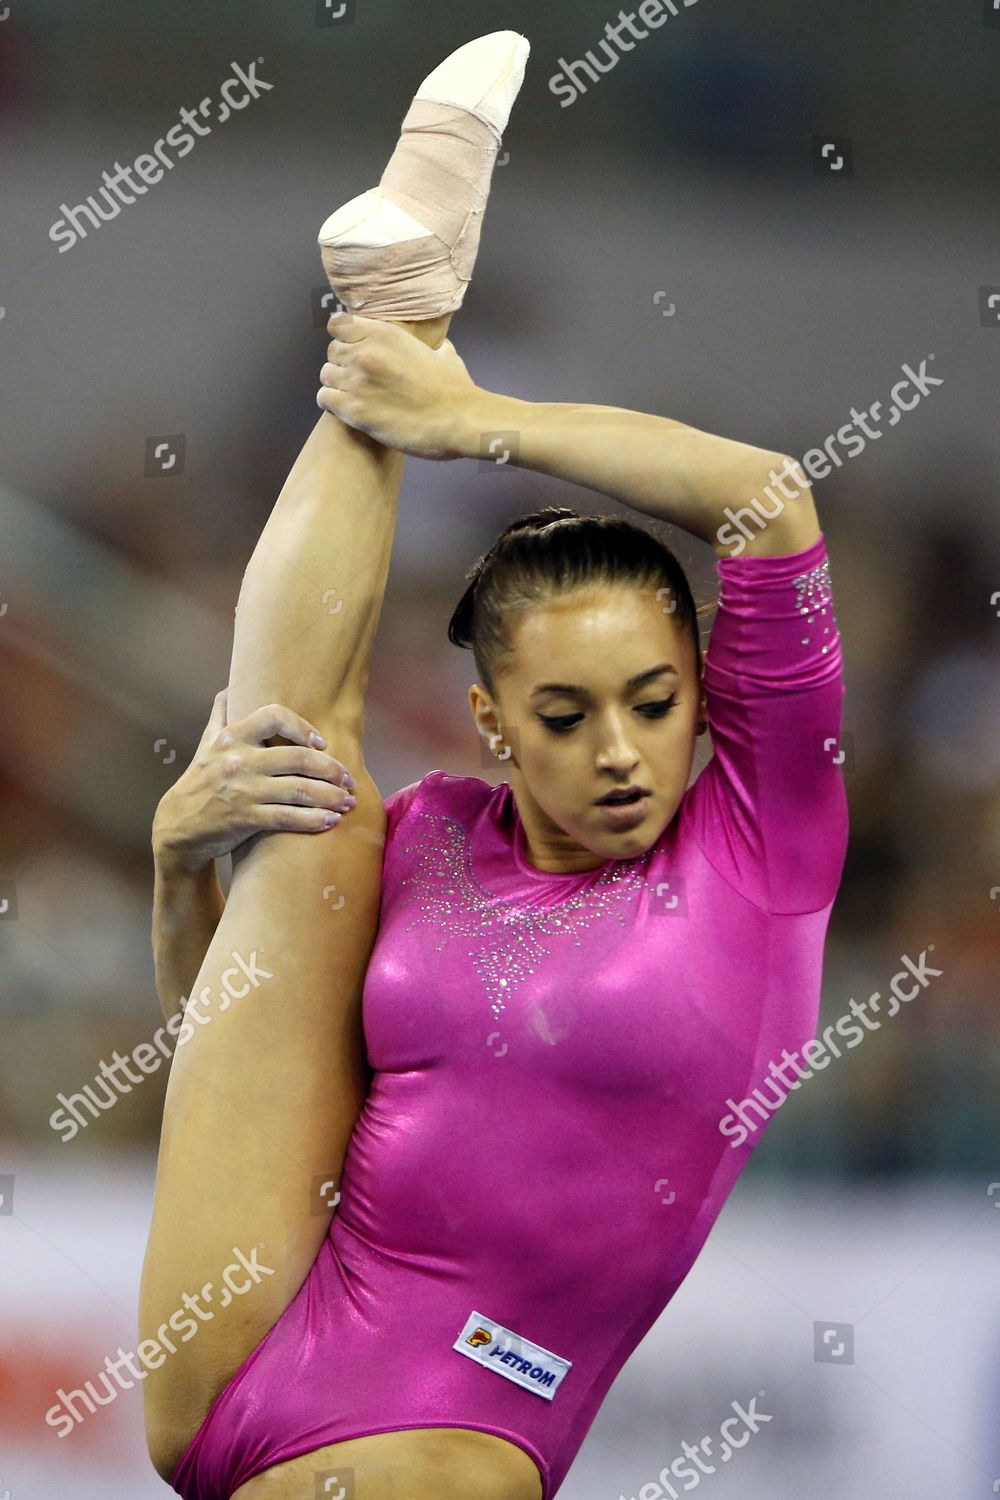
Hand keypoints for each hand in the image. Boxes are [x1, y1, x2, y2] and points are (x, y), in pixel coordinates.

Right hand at [152, 691, 357, 874]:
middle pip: (298, 758)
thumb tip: (231, 688)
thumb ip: (222, 716)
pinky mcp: (245, 819)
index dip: (303, 726)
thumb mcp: (206, 744)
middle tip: (349, 778)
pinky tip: (331, 821)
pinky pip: (288, 818)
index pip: (274, 716)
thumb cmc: (200, 781)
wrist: (177, 827)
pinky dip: (314, 820)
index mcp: (231, 738)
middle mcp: (238, 761)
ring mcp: (242, 790)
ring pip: (299, 790)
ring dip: (331, 796)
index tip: (321, 742)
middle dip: (331, 769)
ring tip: (348, 801)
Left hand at [316, 312, 478, 458]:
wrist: (459, 421)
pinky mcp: (353, 410)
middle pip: (332, 351)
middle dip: (343, 364)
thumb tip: (434, 350)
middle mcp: (366, 352)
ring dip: (337, 385)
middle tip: (358, 379)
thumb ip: (428, 347)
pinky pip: (324, 398)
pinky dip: (333, 403)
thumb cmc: (456, 391)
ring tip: (354, 396)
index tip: (353, 350)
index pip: (339, 324)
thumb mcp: (443, 354)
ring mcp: (357, 381)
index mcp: (384, 333)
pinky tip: (348, 410)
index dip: (344, 338)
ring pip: (326, 374)